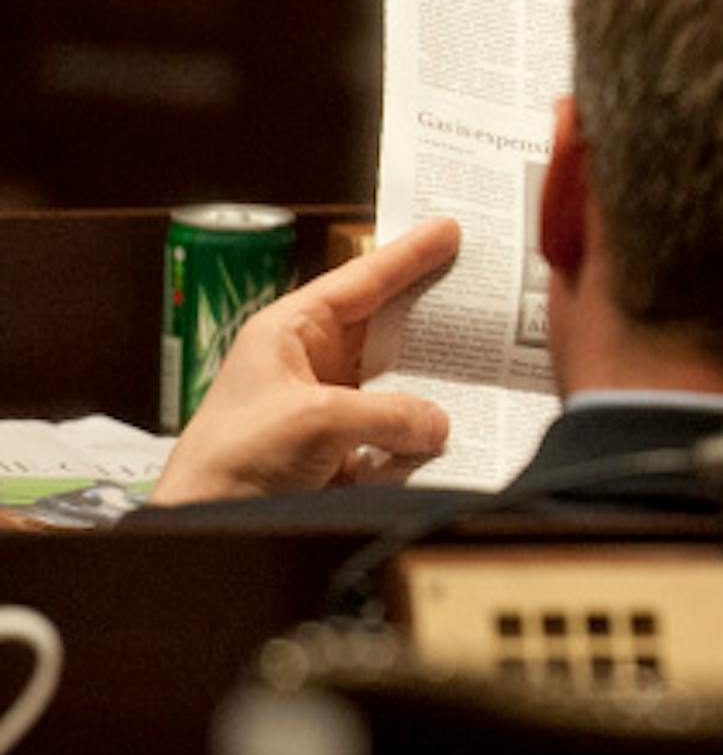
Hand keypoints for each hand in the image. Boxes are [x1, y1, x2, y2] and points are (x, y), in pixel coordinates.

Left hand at [150, 218, 461, 504]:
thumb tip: (439, 423)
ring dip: (434, 383)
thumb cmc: (232, 460)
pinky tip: (456, 430)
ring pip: (397, 383)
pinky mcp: (343, 451)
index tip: (449, 230)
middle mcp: (312, 364)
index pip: (359, 282)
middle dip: (432, 316)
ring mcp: (330, 408)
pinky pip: (396, 431)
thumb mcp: (318, 419)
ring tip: (484, 366)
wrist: (206, 524)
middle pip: (386, 328)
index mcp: (290, 333)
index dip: (407, 255)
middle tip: (482, 294)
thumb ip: (388, 414)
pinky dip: (424, 432)